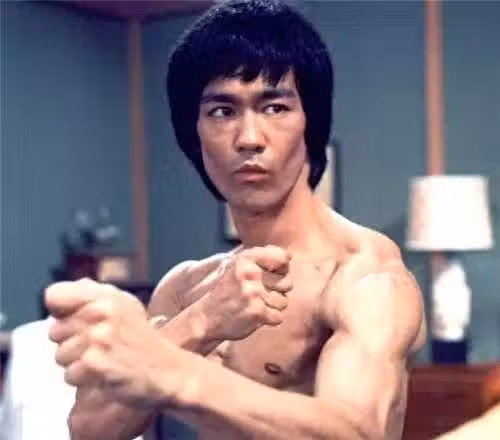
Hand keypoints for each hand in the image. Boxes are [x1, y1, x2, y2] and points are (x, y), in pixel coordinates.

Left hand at [45, 278, 178, 407]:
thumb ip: (91, 295)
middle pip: (54, 331)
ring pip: (60, 355)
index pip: (54, 294)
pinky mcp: (95, 363)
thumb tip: (55, 293)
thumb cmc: (142, 341)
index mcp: (106, 295)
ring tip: (103, 359)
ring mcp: (98, 337)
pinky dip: (83, 379)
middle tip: (99, 346)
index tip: (73, 320)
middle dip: (71, 342)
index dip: (59, 311)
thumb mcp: (125, 306)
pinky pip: (69, 375)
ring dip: (77, 363)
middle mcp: (101, 312)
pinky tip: (104, 373)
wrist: (167, 371)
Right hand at [195, 245, 292, 341]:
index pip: (283, 258)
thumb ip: (259, 259)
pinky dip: (269, 320)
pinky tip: (254, 317)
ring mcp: (253, 293)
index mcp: (245, 259)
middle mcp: (250, 273)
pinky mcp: (256, 312)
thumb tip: (289, 256)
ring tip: (255, 306)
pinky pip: (279, 317)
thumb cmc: (225, 293)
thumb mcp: (235, 268)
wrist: (205, 318)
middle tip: (260, 296)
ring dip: (273, 307)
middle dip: (278, 292)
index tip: (275, 276)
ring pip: (284, 301)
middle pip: (287, 283)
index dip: (283, 269)